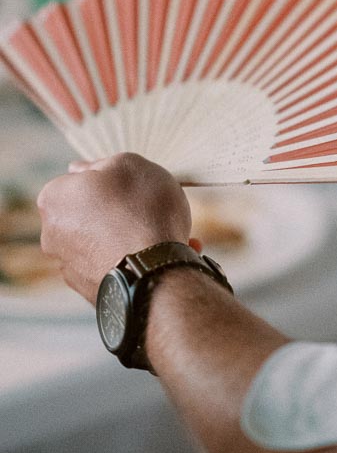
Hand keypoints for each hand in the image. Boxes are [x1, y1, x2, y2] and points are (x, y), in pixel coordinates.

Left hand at [37, 152, 194, 303]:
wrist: (154, 273)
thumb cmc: (142, 211)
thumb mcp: (130, 164)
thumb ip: (102, 162)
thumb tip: (81, 168)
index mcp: (54, 198)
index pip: (81, 180)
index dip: (111, 180)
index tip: (133, 185)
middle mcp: (52, 234)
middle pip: (91, 212)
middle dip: (120, 210)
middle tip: (151, 208)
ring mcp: (69, 266)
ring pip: (106, 241)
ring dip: (131, 236)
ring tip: (168, 235)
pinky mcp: (90, 290)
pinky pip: (116, 266)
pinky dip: (134, 260)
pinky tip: (163, 256)